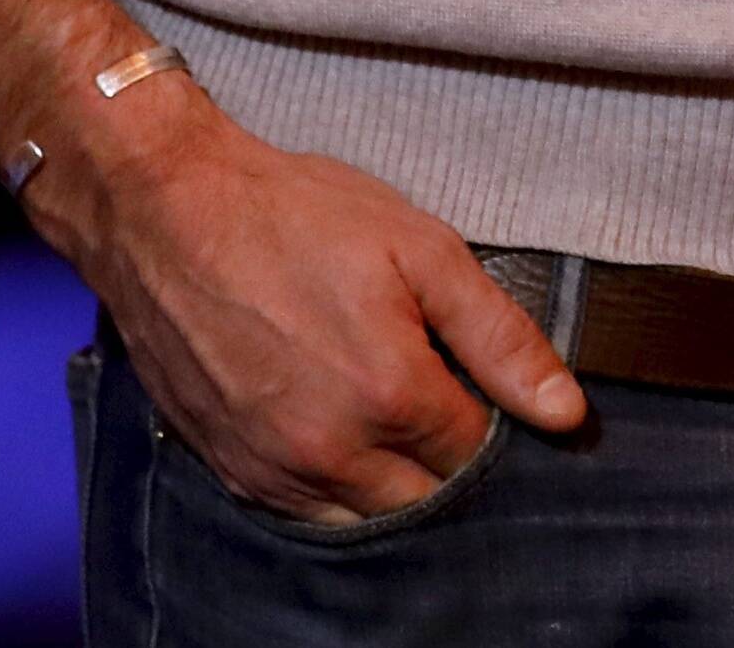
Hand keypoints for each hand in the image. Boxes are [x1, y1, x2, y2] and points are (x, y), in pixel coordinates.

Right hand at [39, 79, 584, 519]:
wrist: (167, 214)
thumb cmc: (297, 217)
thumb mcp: (422, 250)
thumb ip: (500, 337)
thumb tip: (566, 413)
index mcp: (391, 395)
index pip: (477, 451)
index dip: (493, 417)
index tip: (480, 379)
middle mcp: (331, 452)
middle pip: (426, 499)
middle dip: (448, 460)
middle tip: (442, 396)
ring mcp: (274, 469)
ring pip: (367, 520)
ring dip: (395, 485)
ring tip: (393, 416)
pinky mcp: (231, 471)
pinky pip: (305, 514)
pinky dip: (337, 491)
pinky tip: (342, 434)